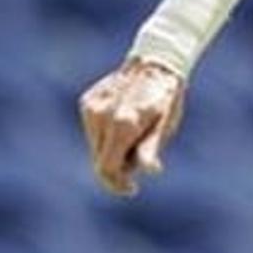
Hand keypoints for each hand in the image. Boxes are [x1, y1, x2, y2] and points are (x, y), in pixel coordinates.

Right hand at [79, 57, 187, 196]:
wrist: (154, 63)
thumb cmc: (164, 98)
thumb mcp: (164, 125)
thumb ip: (150, 149)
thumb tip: (151, 170)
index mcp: (122, 125)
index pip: (106, 169)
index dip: (116, 184)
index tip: (132, 189)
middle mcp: (101, 116)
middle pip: (99, 160)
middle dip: (117, 168)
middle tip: (140, 157)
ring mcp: (91, 108)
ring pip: (94, 146)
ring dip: (111, 151)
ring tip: (134, 135)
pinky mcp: (87, 101)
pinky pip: (93, 130)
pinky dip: (106, 135)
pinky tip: (123, 121)